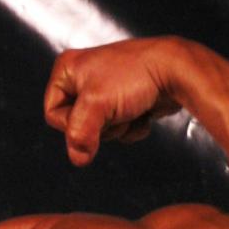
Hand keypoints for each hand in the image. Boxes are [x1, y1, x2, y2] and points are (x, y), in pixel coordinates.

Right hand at [44, 38, 181, 166]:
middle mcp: (82, 76)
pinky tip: (142, 111)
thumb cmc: (135, 76)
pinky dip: (130, 126)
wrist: (175, 70)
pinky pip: (117, 128)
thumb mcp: (96, 105)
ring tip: (131, 108)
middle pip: (76, 125)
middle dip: (99, 126)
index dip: (72, 122)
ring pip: (97, 131)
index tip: (93, 113)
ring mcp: (104, 89)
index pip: (53, 114)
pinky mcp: (124, 100)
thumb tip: (78, 159)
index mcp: (67, 69)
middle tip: (115, 109)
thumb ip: (79, 135)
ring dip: (117, 128)